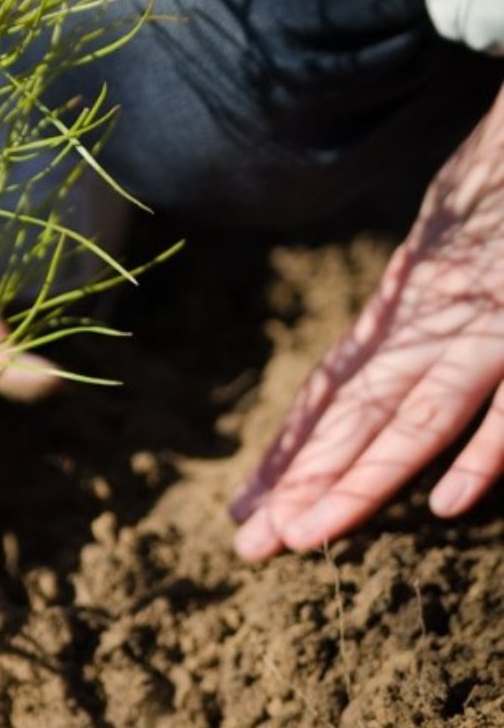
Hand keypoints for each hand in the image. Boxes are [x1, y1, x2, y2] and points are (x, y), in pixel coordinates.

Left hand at [231, 83, 503, 560]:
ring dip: (365, 479)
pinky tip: (448, 504)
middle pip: (361, 412)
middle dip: (307, 481)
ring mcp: (490, 319)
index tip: (248, 509)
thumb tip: (382, 360)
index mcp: (413, 302)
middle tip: (249, 547)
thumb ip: (421, 302)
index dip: (295, 451)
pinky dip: (487, 447)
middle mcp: (438, 316)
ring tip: (309, 536)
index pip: (339, 390)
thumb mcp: (448, 247)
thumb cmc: (503, 180)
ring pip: (420, 412)